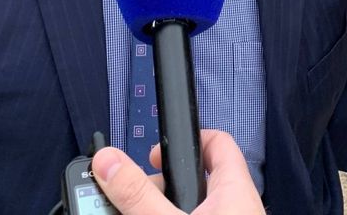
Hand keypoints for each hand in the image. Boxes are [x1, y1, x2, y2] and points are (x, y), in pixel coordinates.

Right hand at [92, 130, 264, 214]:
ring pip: (192, 206)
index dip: (187, 138)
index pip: (217, 142)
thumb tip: (108, 161)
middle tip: (134, 194)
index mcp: (235, 190)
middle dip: (160, 184)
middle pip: (197, 178)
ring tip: (133, 212)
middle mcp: (238, 207)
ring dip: (160, 206)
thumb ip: (138, 193)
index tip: (155, 151)